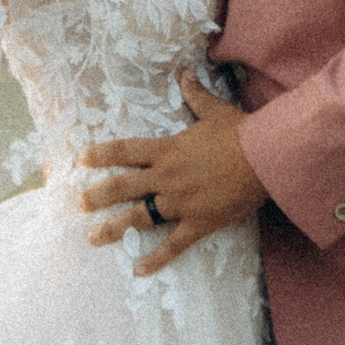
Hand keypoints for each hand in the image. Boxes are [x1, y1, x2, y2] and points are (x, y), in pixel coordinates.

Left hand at [78, 71, 267, 275]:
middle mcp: (166, 177)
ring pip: (139, 217)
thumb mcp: (214, 111)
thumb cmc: (240, 133)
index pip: (126, 151)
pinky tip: (138, 271)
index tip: (83, 159)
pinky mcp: (198, 222)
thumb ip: (195, 96)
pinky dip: (156, 259)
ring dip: (114, 228)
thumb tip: (185, 74)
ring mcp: (180, 202)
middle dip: (98, 196)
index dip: (102, 154)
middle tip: (78, 203)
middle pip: (123, 187)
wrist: (266, 157)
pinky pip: (173, 245)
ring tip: (93, 237)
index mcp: (167, 150)